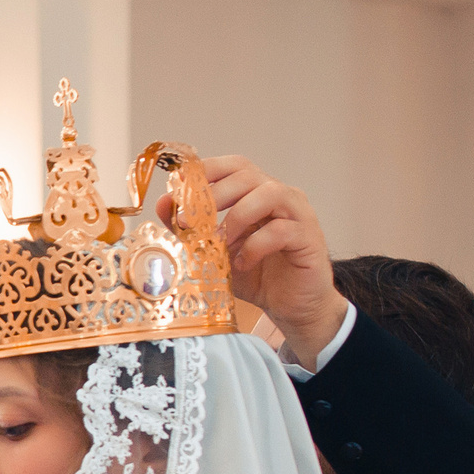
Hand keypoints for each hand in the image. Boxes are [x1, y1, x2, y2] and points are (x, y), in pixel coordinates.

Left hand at [167, 155, 346, 369]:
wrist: (291, 306)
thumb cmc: (256, 276)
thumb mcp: (213, 253)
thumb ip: (190, 229)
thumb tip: (164, 203)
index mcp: (256, 193)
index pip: (233, 166)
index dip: (207, 170)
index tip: (179, 187)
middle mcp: (280, 196)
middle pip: (248, 175)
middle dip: (214, 195)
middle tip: (190, 220)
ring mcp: (298, 214)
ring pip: (270, 194)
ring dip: (237, 217)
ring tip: (220, 243)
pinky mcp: (309, 237)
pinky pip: (283, 230)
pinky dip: (256, 245)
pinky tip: (243, 264)